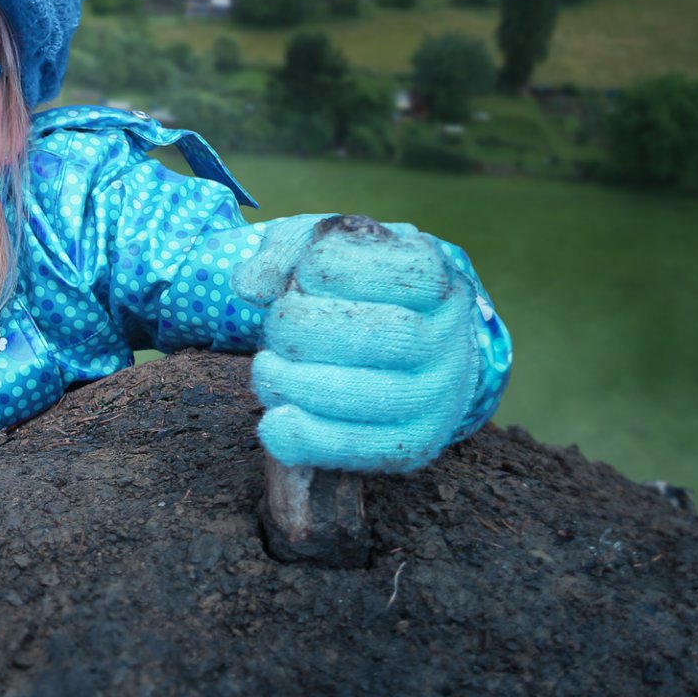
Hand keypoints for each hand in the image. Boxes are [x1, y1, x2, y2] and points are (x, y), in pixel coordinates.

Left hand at [248, 214, 479, 473]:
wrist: (400, 344)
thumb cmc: (352, 287)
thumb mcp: (322, 247)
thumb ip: (286, 249)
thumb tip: (249, 286)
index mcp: (433, 277)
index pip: (388, 270)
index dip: (326, 268)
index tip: (305, 274)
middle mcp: (448, 336)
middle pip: (384, 336)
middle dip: (304, 330)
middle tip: (276, 329)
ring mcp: (439, 394)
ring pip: (376, 396)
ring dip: (299, 384)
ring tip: (268, 370)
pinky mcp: (417, 442)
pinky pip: (368, 449)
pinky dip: (312, 439)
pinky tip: (276, 422)